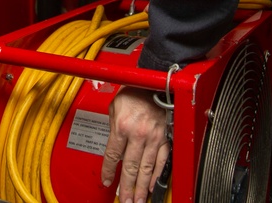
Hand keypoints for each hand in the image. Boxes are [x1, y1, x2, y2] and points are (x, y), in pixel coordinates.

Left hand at [101, 87, 169, 202]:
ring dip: (141, 187)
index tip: (106, 181)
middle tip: (124, 200)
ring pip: (146, 169)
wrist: (158, 81)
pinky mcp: (165, 138)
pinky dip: (157, 176)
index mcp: (122, 126)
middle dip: (126, 187)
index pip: (112, 155)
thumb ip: (113, 126)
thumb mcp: (115, 105)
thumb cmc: (136, 90)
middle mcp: (138, 134)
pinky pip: (161, 161)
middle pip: (130, 167)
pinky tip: (152, 186)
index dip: (108, 170)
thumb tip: (113, 143)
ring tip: (137, 200)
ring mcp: (154, 138)